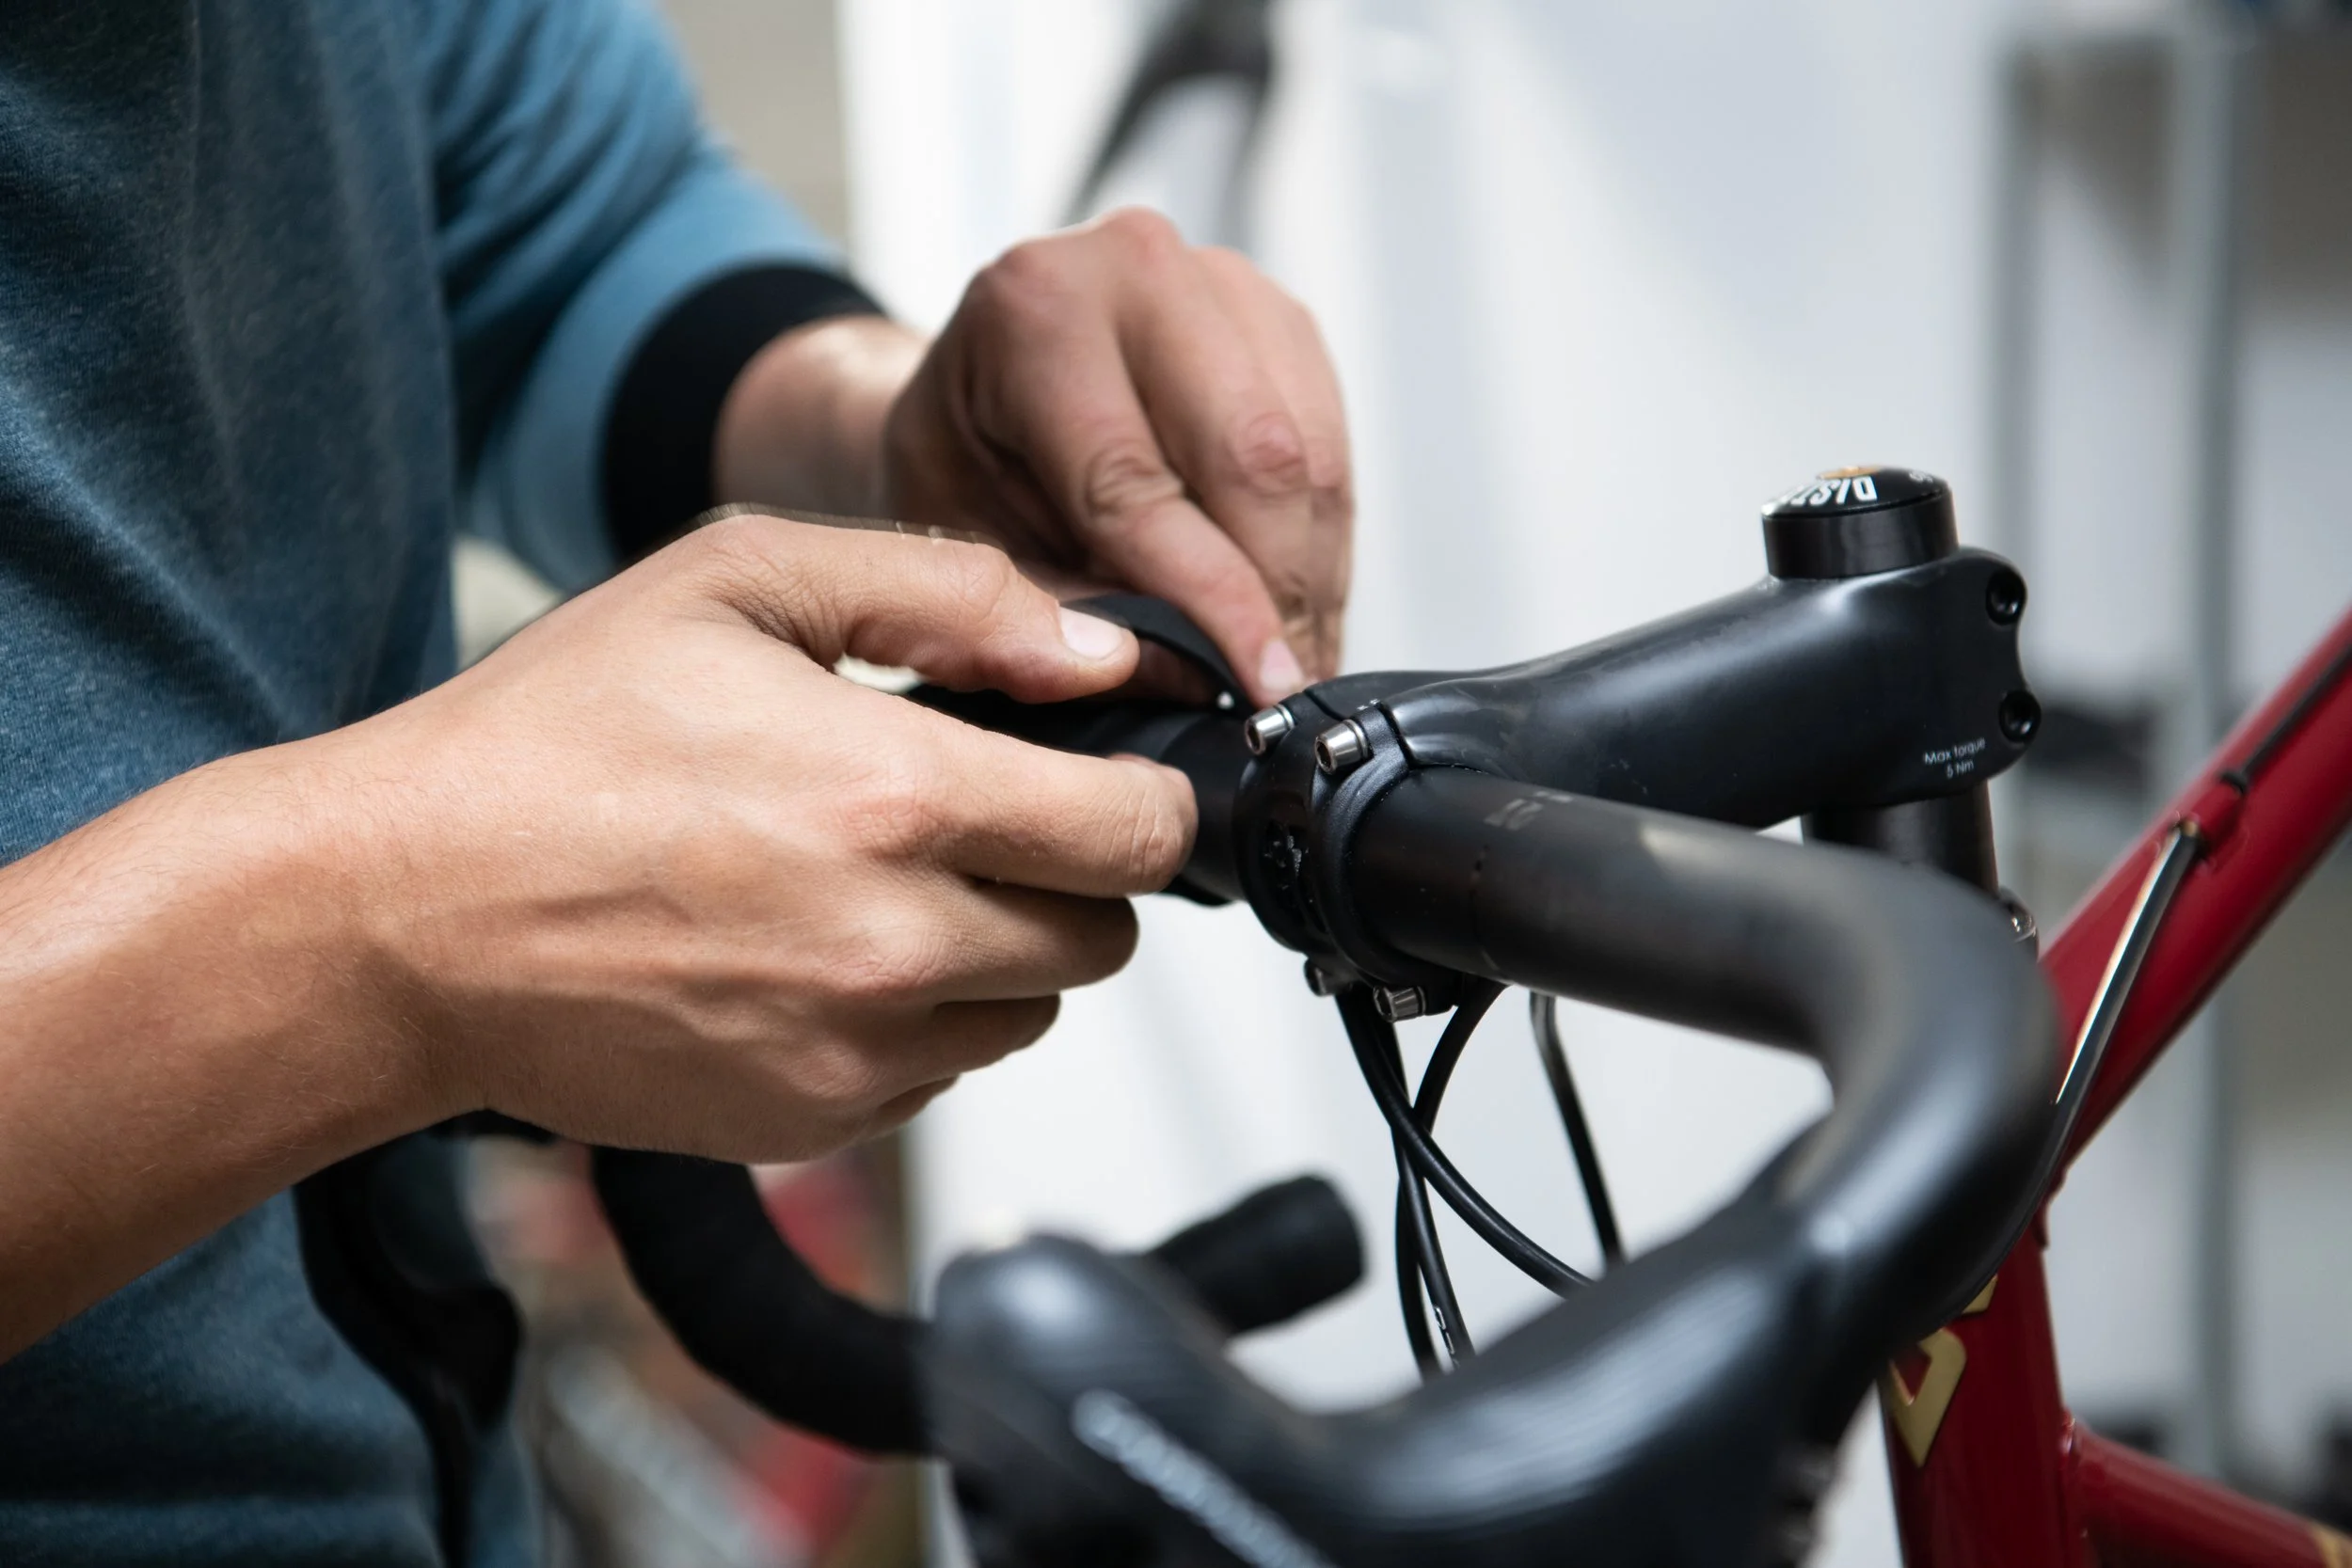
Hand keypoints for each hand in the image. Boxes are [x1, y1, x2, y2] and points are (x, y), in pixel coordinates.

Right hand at [0, 519, 1191, 1352]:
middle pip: (1102, 937)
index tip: (1112, 775)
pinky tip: (817, 952)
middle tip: (978, 818)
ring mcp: (855, 1051)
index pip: (1136, 833)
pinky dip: (914, 1020)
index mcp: (898, 796)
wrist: (404, 915)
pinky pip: (937, 1077)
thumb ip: (946, 593)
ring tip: (881, 882)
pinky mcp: (809, 1122)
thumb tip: (1094, 651)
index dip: (1146, 796)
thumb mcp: (738, 583)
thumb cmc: (549, 741)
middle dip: (1069, 873)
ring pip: (1028, 1014)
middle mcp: (897, 944)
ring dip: (997, 951)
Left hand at [713, 210, 1353, 707]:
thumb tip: (1193, 675)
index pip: (1140, 484)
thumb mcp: (970, 544)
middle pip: (1254, 457)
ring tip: (1298, 659)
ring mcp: (1221, 282)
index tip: (1259, 690)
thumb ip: (1071, 611)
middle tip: (1288, 694)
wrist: (971, 393)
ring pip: (1310, 457)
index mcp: (1032, 309)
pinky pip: (1333, 444)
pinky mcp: (1279, 319)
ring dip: (1316, 576)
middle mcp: (1134, 264)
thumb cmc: (959, 467)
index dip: (1213, 604)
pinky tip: (1300, 600)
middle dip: (1283, 596)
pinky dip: (1324, 538)